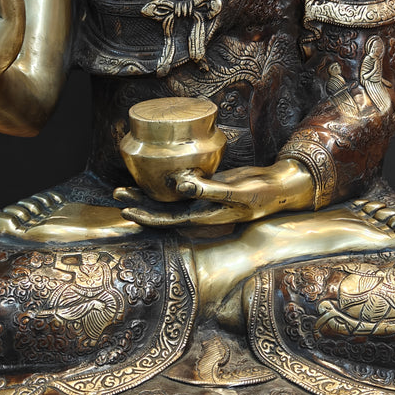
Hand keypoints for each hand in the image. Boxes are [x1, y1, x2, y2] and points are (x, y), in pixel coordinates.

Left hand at [115, 160, 314, 226]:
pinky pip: (182, 185)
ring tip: (125, 185)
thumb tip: (179, 185)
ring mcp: (202, 199)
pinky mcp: (207, 186)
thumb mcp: (236, 192)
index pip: (168, 221)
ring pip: (169, 199)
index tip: (126, 211)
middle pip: (162, 210)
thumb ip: (208, 189)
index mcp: (203, 217)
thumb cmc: (261, 194)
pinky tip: (154, 173)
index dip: (146, 217)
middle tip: (116, 193)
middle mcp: (199, 210)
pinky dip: (167, 181)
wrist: (278, 188)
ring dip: (148, 193)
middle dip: (139, 203)